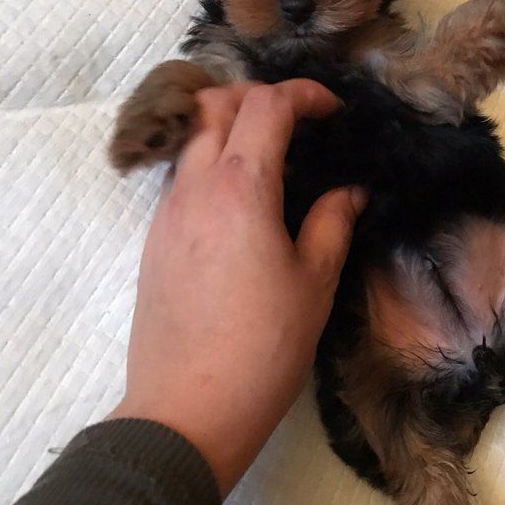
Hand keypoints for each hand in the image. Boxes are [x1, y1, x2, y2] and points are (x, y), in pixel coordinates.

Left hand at [108, 79, 365, 495]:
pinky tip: (242, 205)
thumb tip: (350, 191)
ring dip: (230, 129)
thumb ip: (333, 222)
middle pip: (214, 105)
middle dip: (257, 98)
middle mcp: (195, 187)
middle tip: (297, 123)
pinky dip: (212, 165)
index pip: (266, 106)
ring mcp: (167, 212)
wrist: (187, 410)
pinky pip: (182, 178)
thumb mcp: (314, 283)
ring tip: (272, 162)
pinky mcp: (155, 240)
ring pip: (193, 140)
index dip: (303, 94)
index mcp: (241, 187)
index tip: (332, 110)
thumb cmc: (264, 347)